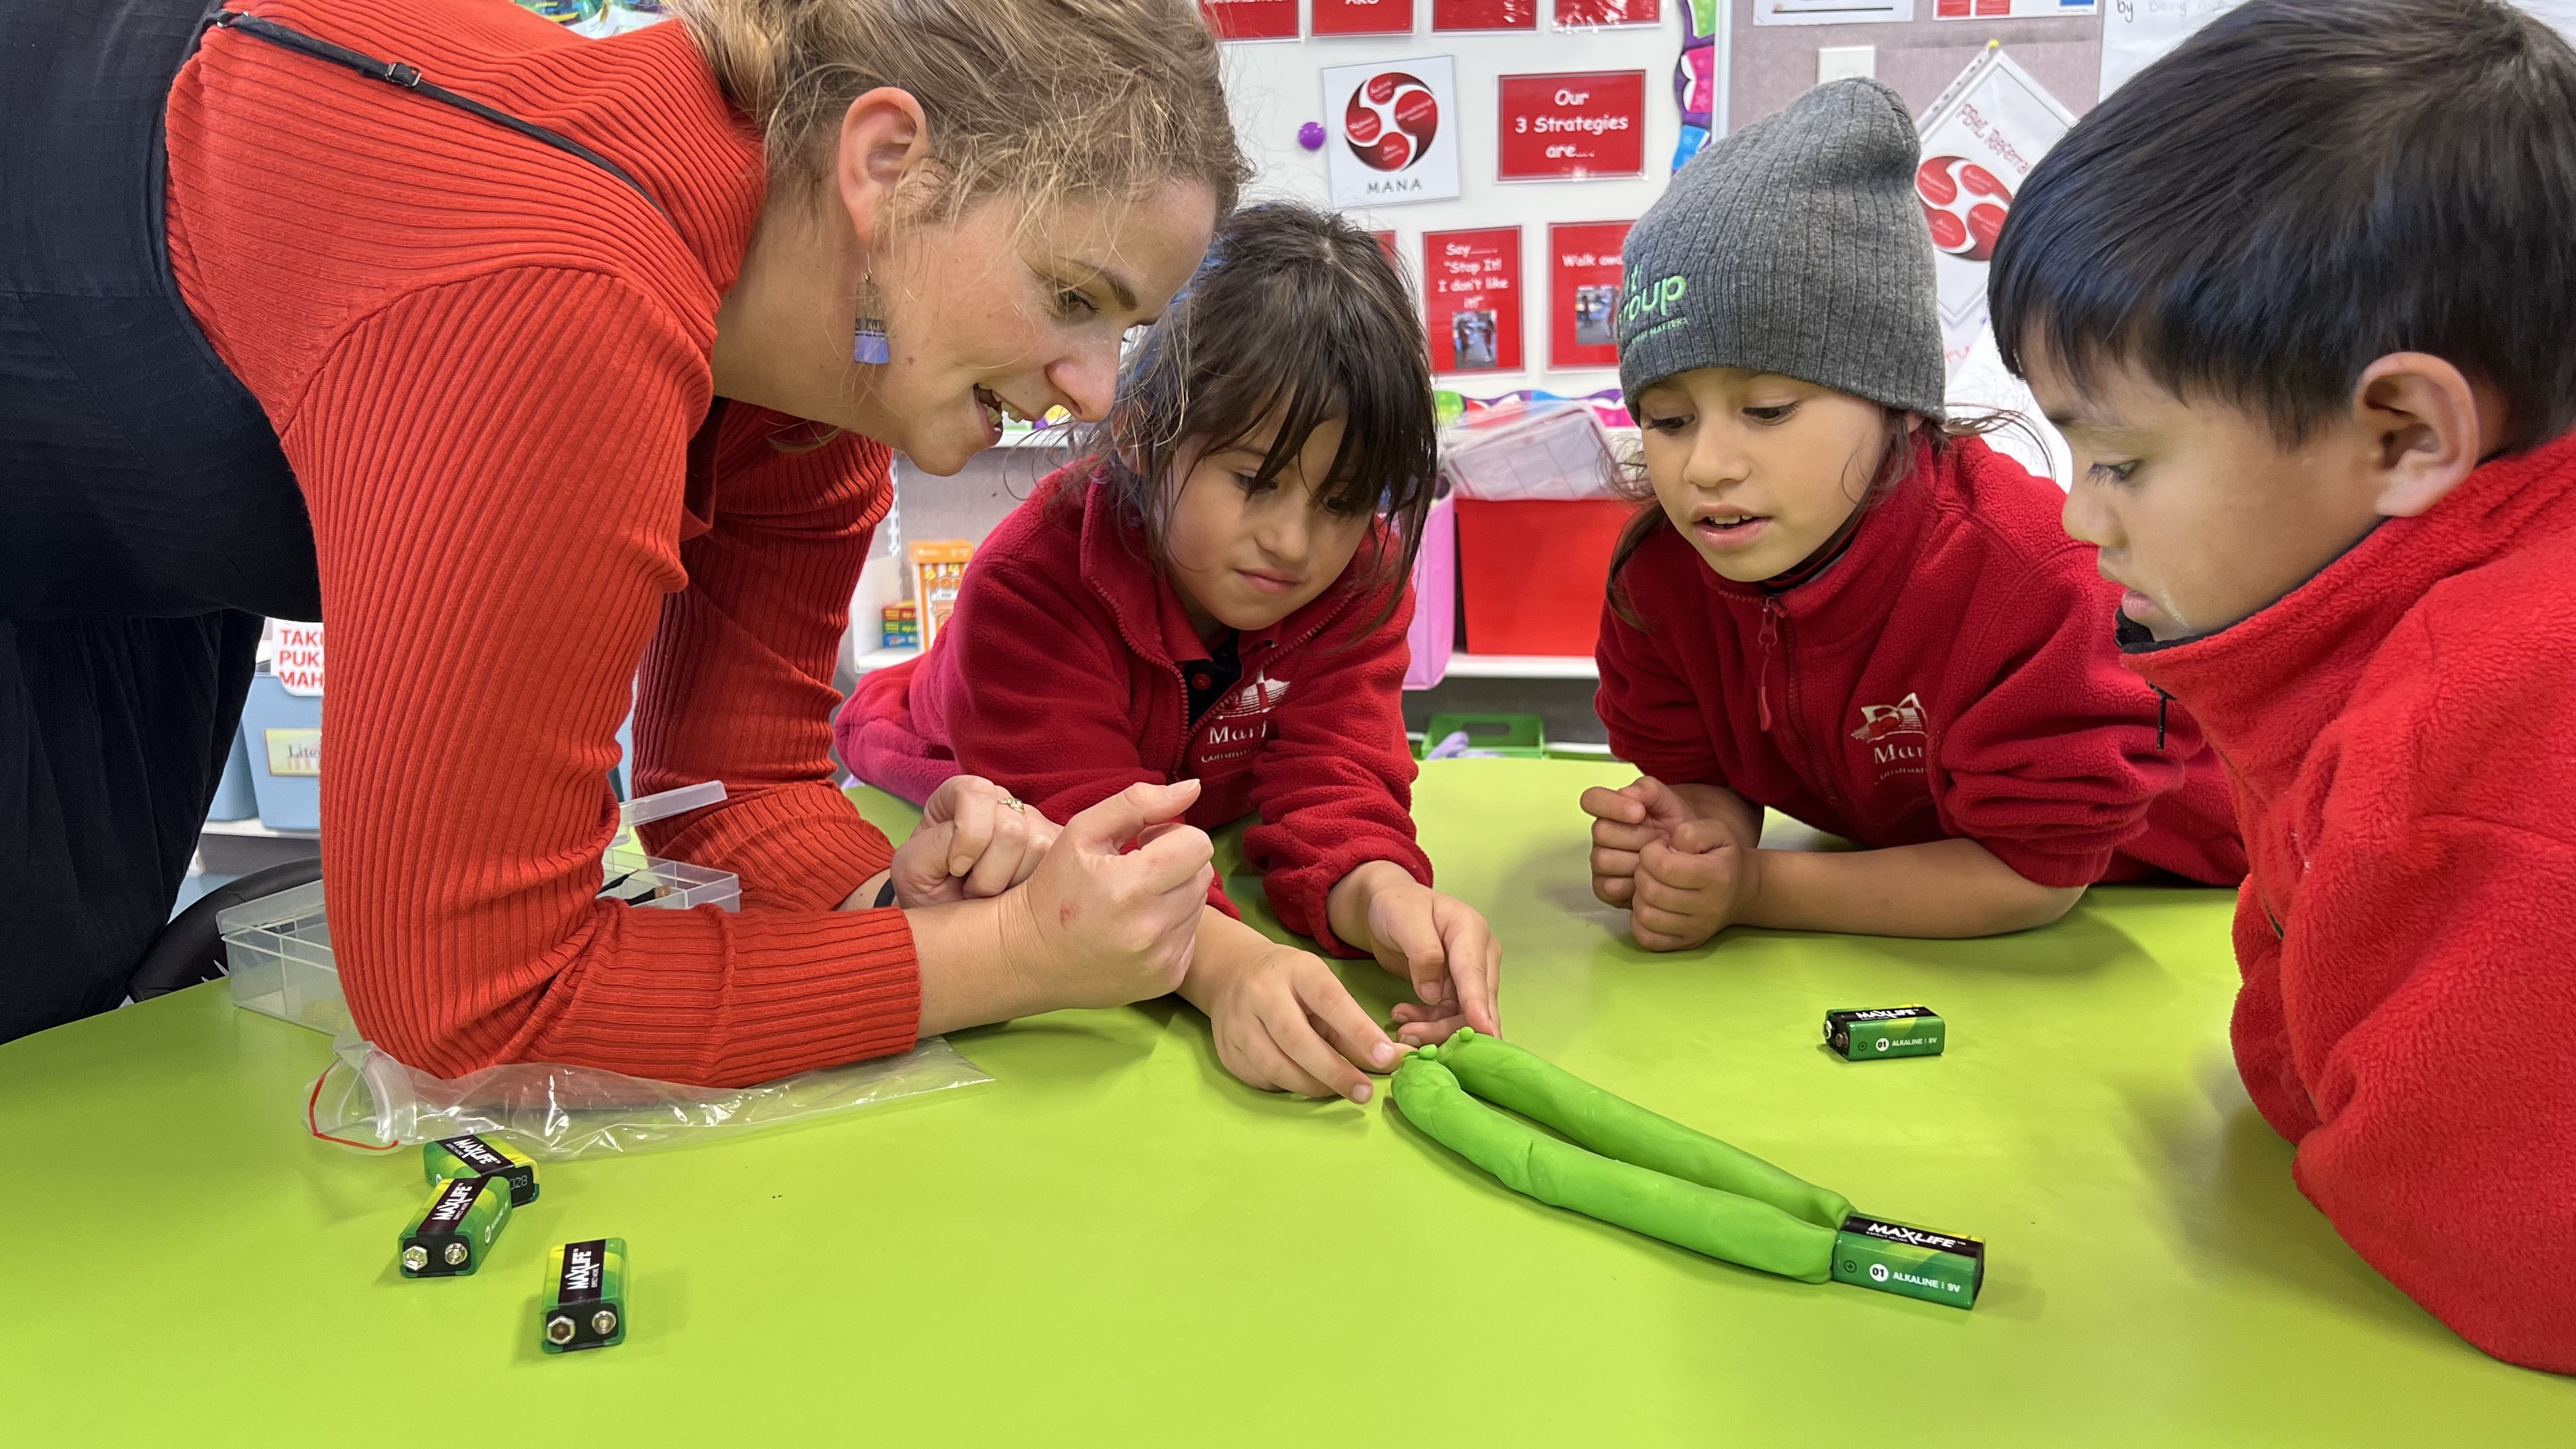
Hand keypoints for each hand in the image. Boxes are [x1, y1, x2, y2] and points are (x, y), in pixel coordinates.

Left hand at [891, 776, 1059, 906]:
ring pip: (1038, 847)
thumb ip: (939, 844)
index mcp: (961, 795)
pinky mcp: (1059, 849)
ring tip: (992, 895)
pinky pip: (1061, 865)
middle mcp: (1002, 802)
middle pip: (1010, 827)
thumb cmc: (928, 893)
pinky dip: (1034, 891)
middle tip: (972, 889)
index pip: (976, 793)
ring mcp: (1035, 823)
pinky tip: (1015, 897)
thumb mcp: (913, 869)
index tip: (955, 869)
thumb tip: (979, 840)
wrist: (949, 924)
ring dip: (1010, 885)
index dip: (967, 837)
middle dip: (988, 874)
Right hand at [994, 780, 1214, 1008]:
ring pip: (1199, 904)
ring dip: (1175, 894)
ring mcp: (1160, 960)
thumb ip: (1139, 803)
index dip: (1172, 836)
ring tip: (1134, 899)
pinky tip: (1136, 926)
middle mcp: (1150, 929)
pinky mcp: (1167, 979)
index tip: (1143, 844)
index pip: (1198, 845)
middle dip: (1176, 864)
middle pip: (1203, 873)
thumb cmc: (1055, 886)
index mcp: (1129, 887)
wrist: (1029, 956)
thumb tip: (1193, 788)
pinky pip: (1191, 936)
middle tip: (1138, 870)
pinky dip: (1171, 926)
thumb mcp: (1083, 831)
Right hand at [1208, 946, 1403, 1102]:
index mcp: (1296, 970)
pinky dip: (1288, 1086)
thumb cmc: (1291, 982)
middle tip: (1364, 1093)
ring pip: (1275, 1066)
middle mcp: (1261, 993)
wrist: (1232, 972)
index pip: (1330, 1001)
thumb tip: (1392, 1060)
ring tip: (1338, 1091)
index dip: (1359, 1031)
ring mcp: (1237, 1023)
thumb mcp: (1323, 987)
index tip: (1386, 1057)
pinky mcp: (1226, 1051)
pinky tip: (1304, 1081)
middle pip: (1297, 1040)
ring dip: (1312, 1085)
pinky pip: (1261, 1079)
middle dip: (1335, 1071)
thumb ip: (1355, 1026)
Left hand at [1329, 863, 1500, 1041]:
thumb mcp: (1405, 920)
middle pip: (1475, 1002)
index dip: (1477, 1004)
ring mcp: (1469, 975)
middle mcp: (1479, 955)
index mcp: (1471, 931)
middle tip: (1413, 1039)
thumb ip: (1423, 953)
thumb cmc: (1398, 906)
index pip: (1474, 973)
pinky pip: (1447, 1016)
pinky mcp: (1456, 990)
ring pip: (1462, 1015)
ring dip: (1434, 1029)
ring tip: (1403, 1032)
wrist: (1387, 906)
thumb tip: (1433, 994)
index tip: (1484, 1032)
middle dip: (1449, 1027)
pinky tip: (1404, 1018)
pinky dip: (1427, 1023)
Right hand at [1580, 776, 1703, 908]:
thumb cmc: (1676, 830)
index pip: (1592, 799)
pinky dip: (1634, 884)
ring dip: (1637, 861)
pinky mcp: (1604, 887)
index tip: (1639, 812)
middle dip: (1637, 836)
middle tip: (1660, 839)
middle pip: (1601, 831)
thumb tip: (1627, 793)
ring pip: (1603, 860)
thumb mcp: (1669, 803)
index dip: (1611, 805)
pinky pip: (1609, 886)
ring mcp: (1600, 862)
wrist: (1690, 858)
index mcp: (1612, 810)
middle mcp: (1602, 835)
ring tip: (1658, 859)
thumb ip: (1648, 789)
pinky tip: (1650, 877)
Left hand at [1626, 819, 1759, 951]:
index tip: (1659, 849)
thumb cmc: (1723, 856)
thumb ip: (1691, 832)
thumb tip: (1669, 846)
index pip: (1664, 867)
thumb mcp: (1716, 832)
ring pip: (1646, 915)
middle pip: (1651, 891)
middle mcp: (1709, 907)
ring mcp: (1697, 929)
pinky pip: (1648, 938)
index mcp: (1716, 876)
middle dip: (1642, 872)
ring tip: (1652, 884)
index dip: (1650, 853)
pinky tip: (1651, 905)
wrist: (1742, 890)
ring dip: (1640, 896)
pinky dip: (1640, 921)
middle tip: (1652, 866)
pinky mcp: (1687, 943)